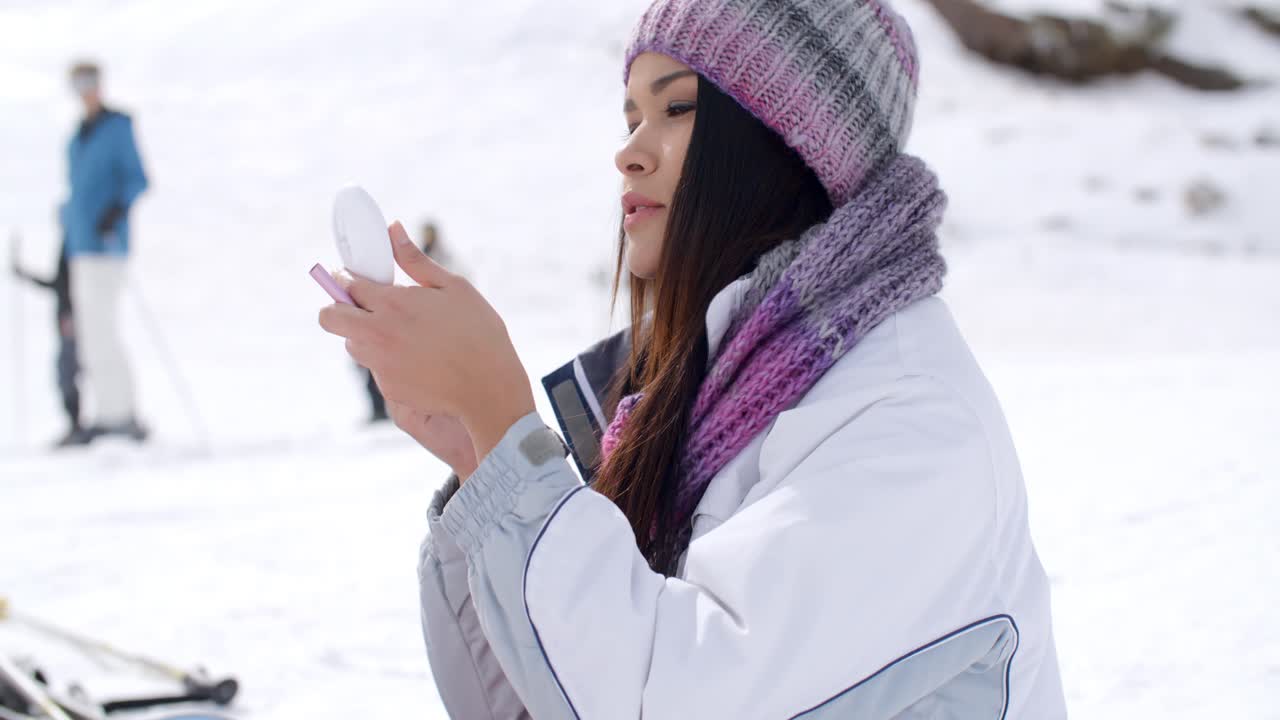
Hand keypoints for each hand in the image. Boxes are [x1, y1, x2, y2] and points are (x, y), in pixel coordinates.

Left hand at [319, 222, 535, 463]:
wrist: (490, 387)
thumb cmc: (479, 332)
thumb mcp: (453, 287)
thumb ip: (415, 259)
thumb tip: (392, 229)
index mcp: (393, 303)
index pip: (348, 284)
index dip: (348, 279)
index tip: (353, 279)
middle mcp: (378, 334)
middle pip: (330, 318)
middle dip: (336, 308)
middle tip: (359, 307)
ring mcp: (380, 364)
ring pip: (351, 345)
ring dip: (363, 336)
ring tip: (398, 335)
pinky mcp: (388, 388)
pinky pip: (375, 369)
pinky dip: (388, 362)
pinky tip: (417, 360)